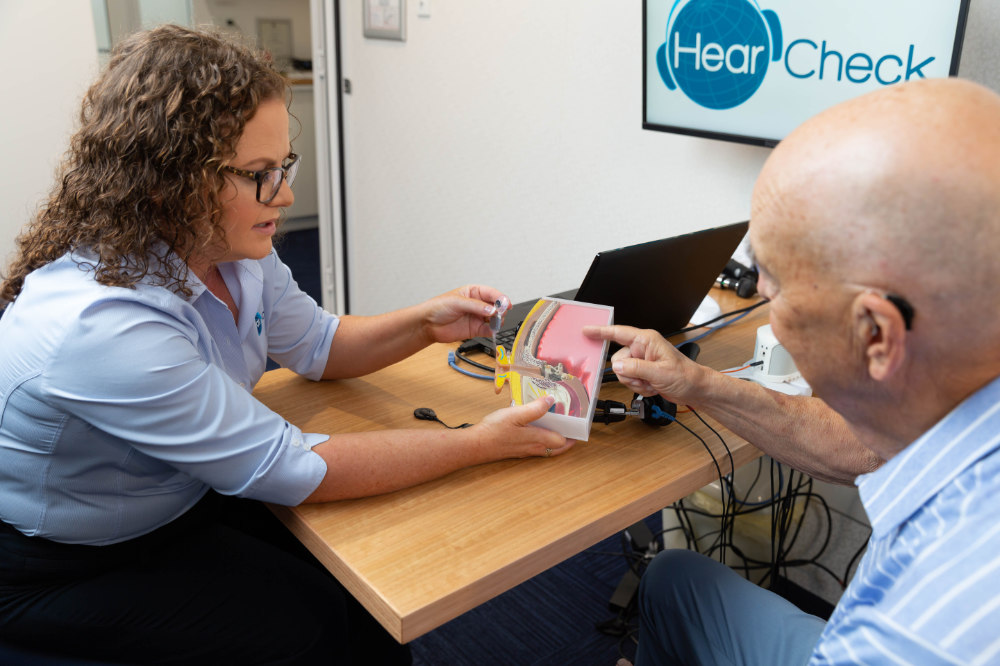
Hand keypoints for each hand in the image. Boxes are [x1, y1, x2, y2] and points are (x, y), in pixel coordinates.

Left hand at [421, 285, 509, 342]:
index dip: (500, 298)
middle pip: (496, 306)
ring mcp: (477, 317)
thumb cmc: (438, 308)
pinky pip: (489, 330)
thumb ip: (475, 306)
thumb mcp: (457, 302)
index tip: (506, 303)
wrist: (428, 324)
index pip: (491, 293)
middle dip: (500, 309)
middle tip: (499, 314)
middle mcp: (478, 305)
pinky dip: (493, 331)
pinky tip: (491, 330)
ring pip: (495, 318)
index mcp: (473, 292)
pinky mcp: (475, 330)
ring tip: (494, 322)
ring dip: (498, 320)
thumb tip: (491, 309)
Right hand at [475, 396, 574, 458]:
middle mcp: (533, 448)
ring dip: (555, 441)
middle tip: (571, 430)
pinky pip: (536, 448)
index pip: (562, 441)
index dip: (571, 435)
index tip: (577, 425)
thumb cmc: (494, 431)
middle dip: (566, 441)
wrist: (476, 445)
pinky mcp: (517, 451)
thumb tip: (550, 401)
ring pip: (546, 449)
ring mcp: (525, 451)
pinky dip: (542, 441)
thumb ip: (535, 409)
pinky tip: (536, 431)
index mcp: (537, 439)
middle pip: (556, 448)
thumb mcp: (515, 414)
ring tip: (558, 429)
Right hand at [582, 325, 703, 403]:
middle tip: (645, 379)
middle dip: (629, 374)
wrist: (695, 389)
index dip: (601, 332)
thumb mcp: (660, 372)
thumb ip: (636, 368)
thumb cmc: (685, 376)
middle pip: (617, 360)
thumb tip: (617, 365)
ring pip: (622, 372)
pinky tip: (652, 387)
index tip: (586, 330)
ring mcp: (642, 361)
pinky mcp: (643, 372)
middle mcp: (642, 348)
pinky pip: (629, 380)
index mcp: (646, 340)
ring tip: (651, 383)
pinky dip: (640, 387)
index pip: (618, 333)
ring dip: (636, 383)